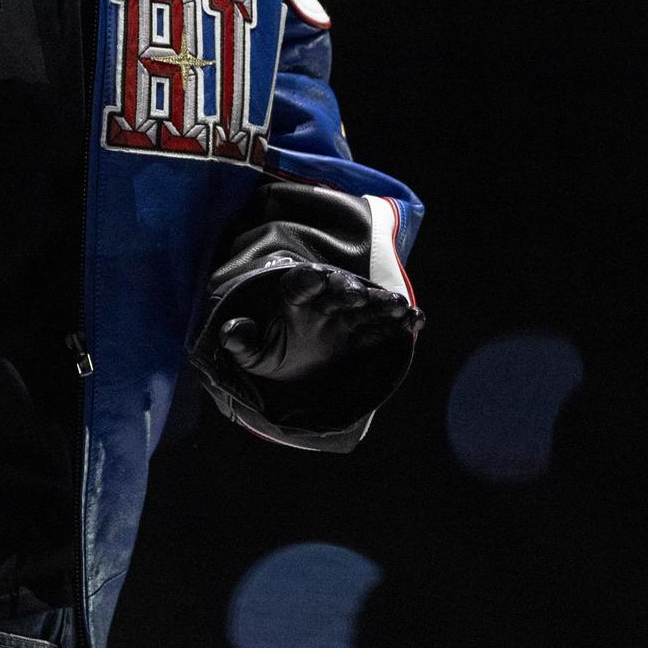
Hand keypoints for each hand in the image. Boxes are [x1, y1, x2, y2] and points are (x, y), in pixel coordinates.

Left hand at [219, 263, 422, 382]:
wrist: (290, 370)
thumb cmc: (269, 353)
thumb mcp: (250, 353)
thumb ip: (240, 341)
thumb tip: (230, 330)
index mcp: (292, 299)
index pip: (299, 284)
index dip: (308, 280)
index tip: (317, 277)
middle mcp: (322, 302)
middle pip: (338, 290)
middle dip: (348, 290)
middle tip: (359, 294)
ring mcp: (346, 316)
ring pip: (367, 305)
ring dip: (382, 303)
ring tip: (400, 306)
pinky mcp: (364, 334)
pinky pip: (384, 327)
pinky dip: (401, 323)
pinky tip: (417, 321)